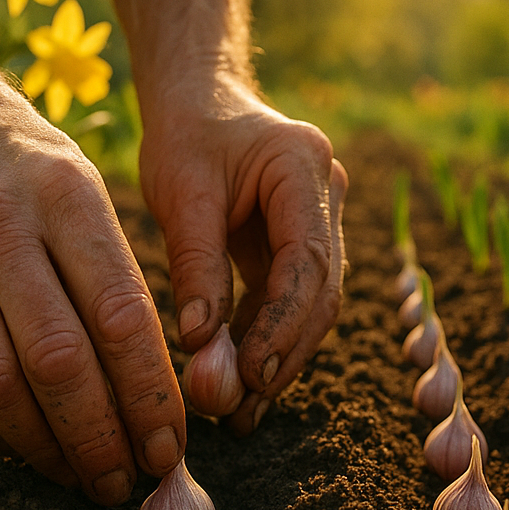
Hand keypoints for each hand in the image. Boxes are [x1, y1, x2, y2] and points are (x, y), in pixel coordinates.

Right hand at [0, 64, 186, 503]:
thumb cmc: (22, 160)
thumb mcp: (81, 185)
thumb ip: (113, 274)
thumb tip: (154, 383)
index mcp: (68, 197)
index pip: (122, 315)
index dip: (150, 393)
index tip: (173, 445)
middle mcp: (2, 226)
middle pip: (60, 359)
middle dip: (102, 435)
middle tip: (129, 480)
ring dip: (44, 446)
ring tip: (79, 477)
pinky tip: (19, 448)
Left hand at [138, 71, 347, 431]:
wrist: (200, 99)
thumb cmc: (186, 135)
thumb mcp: (180, 192)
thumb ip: (196, 265)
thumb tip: (201, 343)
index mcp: (302, 165)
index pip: (306, 260)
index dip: (282, 324)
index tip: (252, 374)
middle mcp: (328, 192)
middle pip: (321, 290)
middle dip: (284, 352)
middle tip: (241, 407)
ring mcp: (323, 218)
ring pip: (313, 302)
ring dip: (278, 356)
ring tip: (239, 410)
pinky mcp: (304, 242)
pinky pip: (293, 299)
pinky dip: (267, 339)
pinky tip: (242, 381)